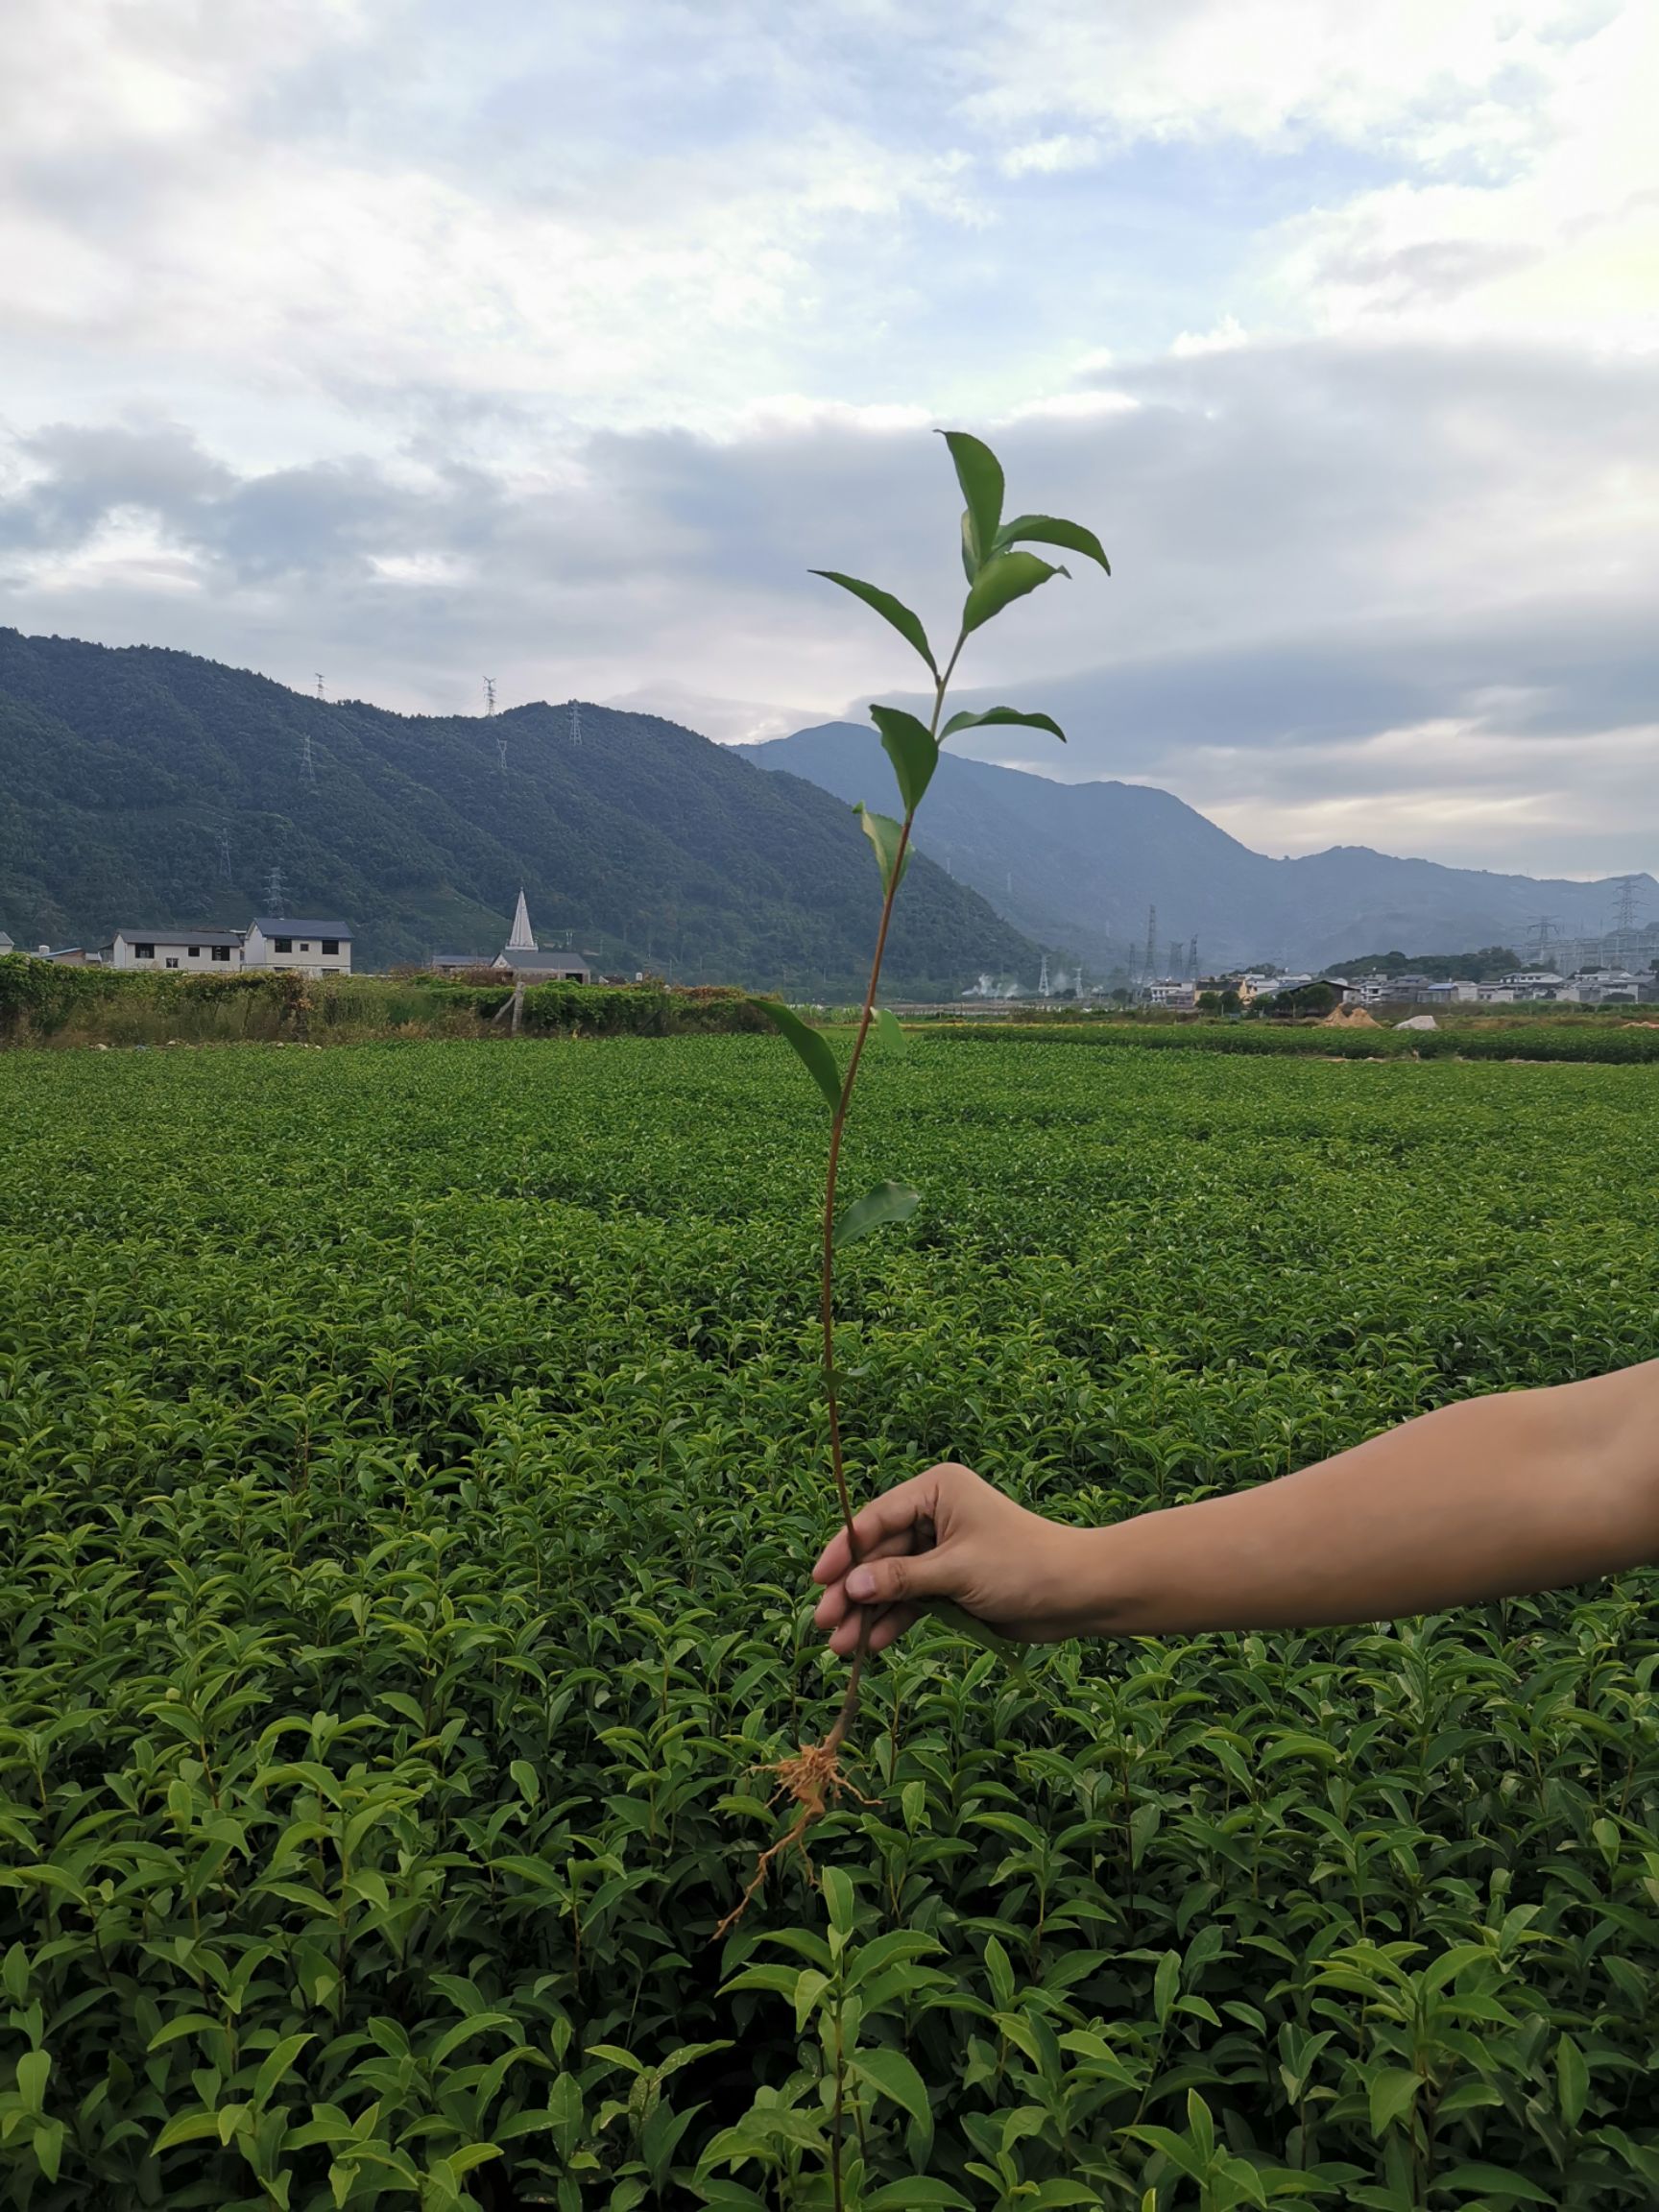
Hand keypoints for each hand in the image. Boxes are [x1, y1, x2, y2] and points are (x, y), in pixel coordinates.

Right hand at [811, 1461, 1079, 1656]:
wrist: (1076, 1593)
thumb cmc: (1021, 1565)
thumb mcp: (956, 1570)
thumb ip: (901, 1579)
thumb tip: (852, 1587)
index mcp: (936, 1491)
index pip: (876, 1519)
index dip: (844, 1551)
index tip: (818, 1581)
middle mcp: (935, 1515)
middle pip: (879, 1554)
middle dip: (853, 1591)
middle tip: (824, 1623)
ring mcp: (941, 1550)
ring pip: (892, 1582)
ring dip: (868, 1613)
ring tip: (840, 1648)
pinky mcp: (951, 1582)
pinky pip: (913, 1600)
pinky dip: (894, 1620)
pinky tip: (871, 1645)